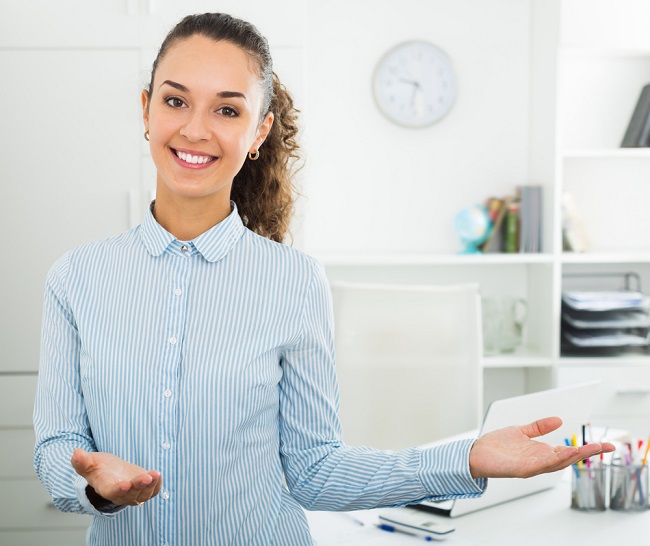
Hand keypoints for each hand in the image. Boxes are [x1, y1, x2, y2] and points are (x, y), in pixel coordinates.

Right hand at [71, 448, 161, 506]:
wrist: (111, 471)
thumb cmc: (98, 467)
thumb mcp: (89, 462)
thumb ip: (82, 461)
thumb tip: (76, 453)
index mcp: (105, 488)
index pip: (112, 492)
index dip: (119, 490)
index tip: (125, 485)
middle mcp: (120, 494)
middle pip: (130, 494)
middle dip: (139, 486)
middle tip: (146, 477)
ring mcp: (133, 493)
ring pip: (143, 495)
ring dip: (150, 485)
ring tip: (155, 473)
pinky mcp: (144, 489)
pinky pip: (152, 492)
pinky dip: (157, 486)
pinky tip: (158, 475)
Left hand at [468, 416, 615, 478]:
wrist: (475, 453)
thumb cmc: (496, 445)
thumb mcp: (521, 431)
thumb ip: (538, 427)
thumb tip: (558, 420)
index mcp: (541, 452)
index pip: (568, 451)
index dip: (586, 448)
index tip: (605, 443)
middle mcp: (539, 461)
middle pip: (568, 458)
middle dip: (587, 453)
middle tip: (607, 446)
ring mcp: (531, 466)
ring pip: (557, 462)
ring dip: (574, 456)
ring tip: (590, 449)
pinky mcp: (520, 469)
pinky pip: (539, 465)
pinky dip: (552, 460)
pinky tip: (563, 454)